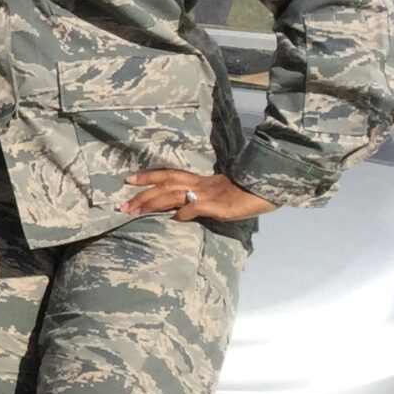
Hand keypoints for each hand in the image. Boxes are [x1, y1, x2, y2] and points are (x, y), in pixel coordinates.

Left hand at [123, 170, 276, 222]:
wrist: (271, 188)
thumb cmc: (249, 193)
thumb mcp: (221, 196)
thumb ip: (201, 203)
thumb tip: (180, 212)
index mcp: (202, 181)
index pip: (170, 175)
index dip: (149, 176)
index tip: (129, 179)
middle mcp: (202, 184)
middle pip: (165, 183)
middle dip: (142, 192)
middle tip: (122, 203)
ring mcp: (209, 194)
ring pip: (174, 193)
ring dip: (152, 202)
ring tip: (134, 210)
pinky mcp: (219, 205)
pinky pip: (197, 206)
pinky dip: (184, 212)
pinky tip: (174, 217)